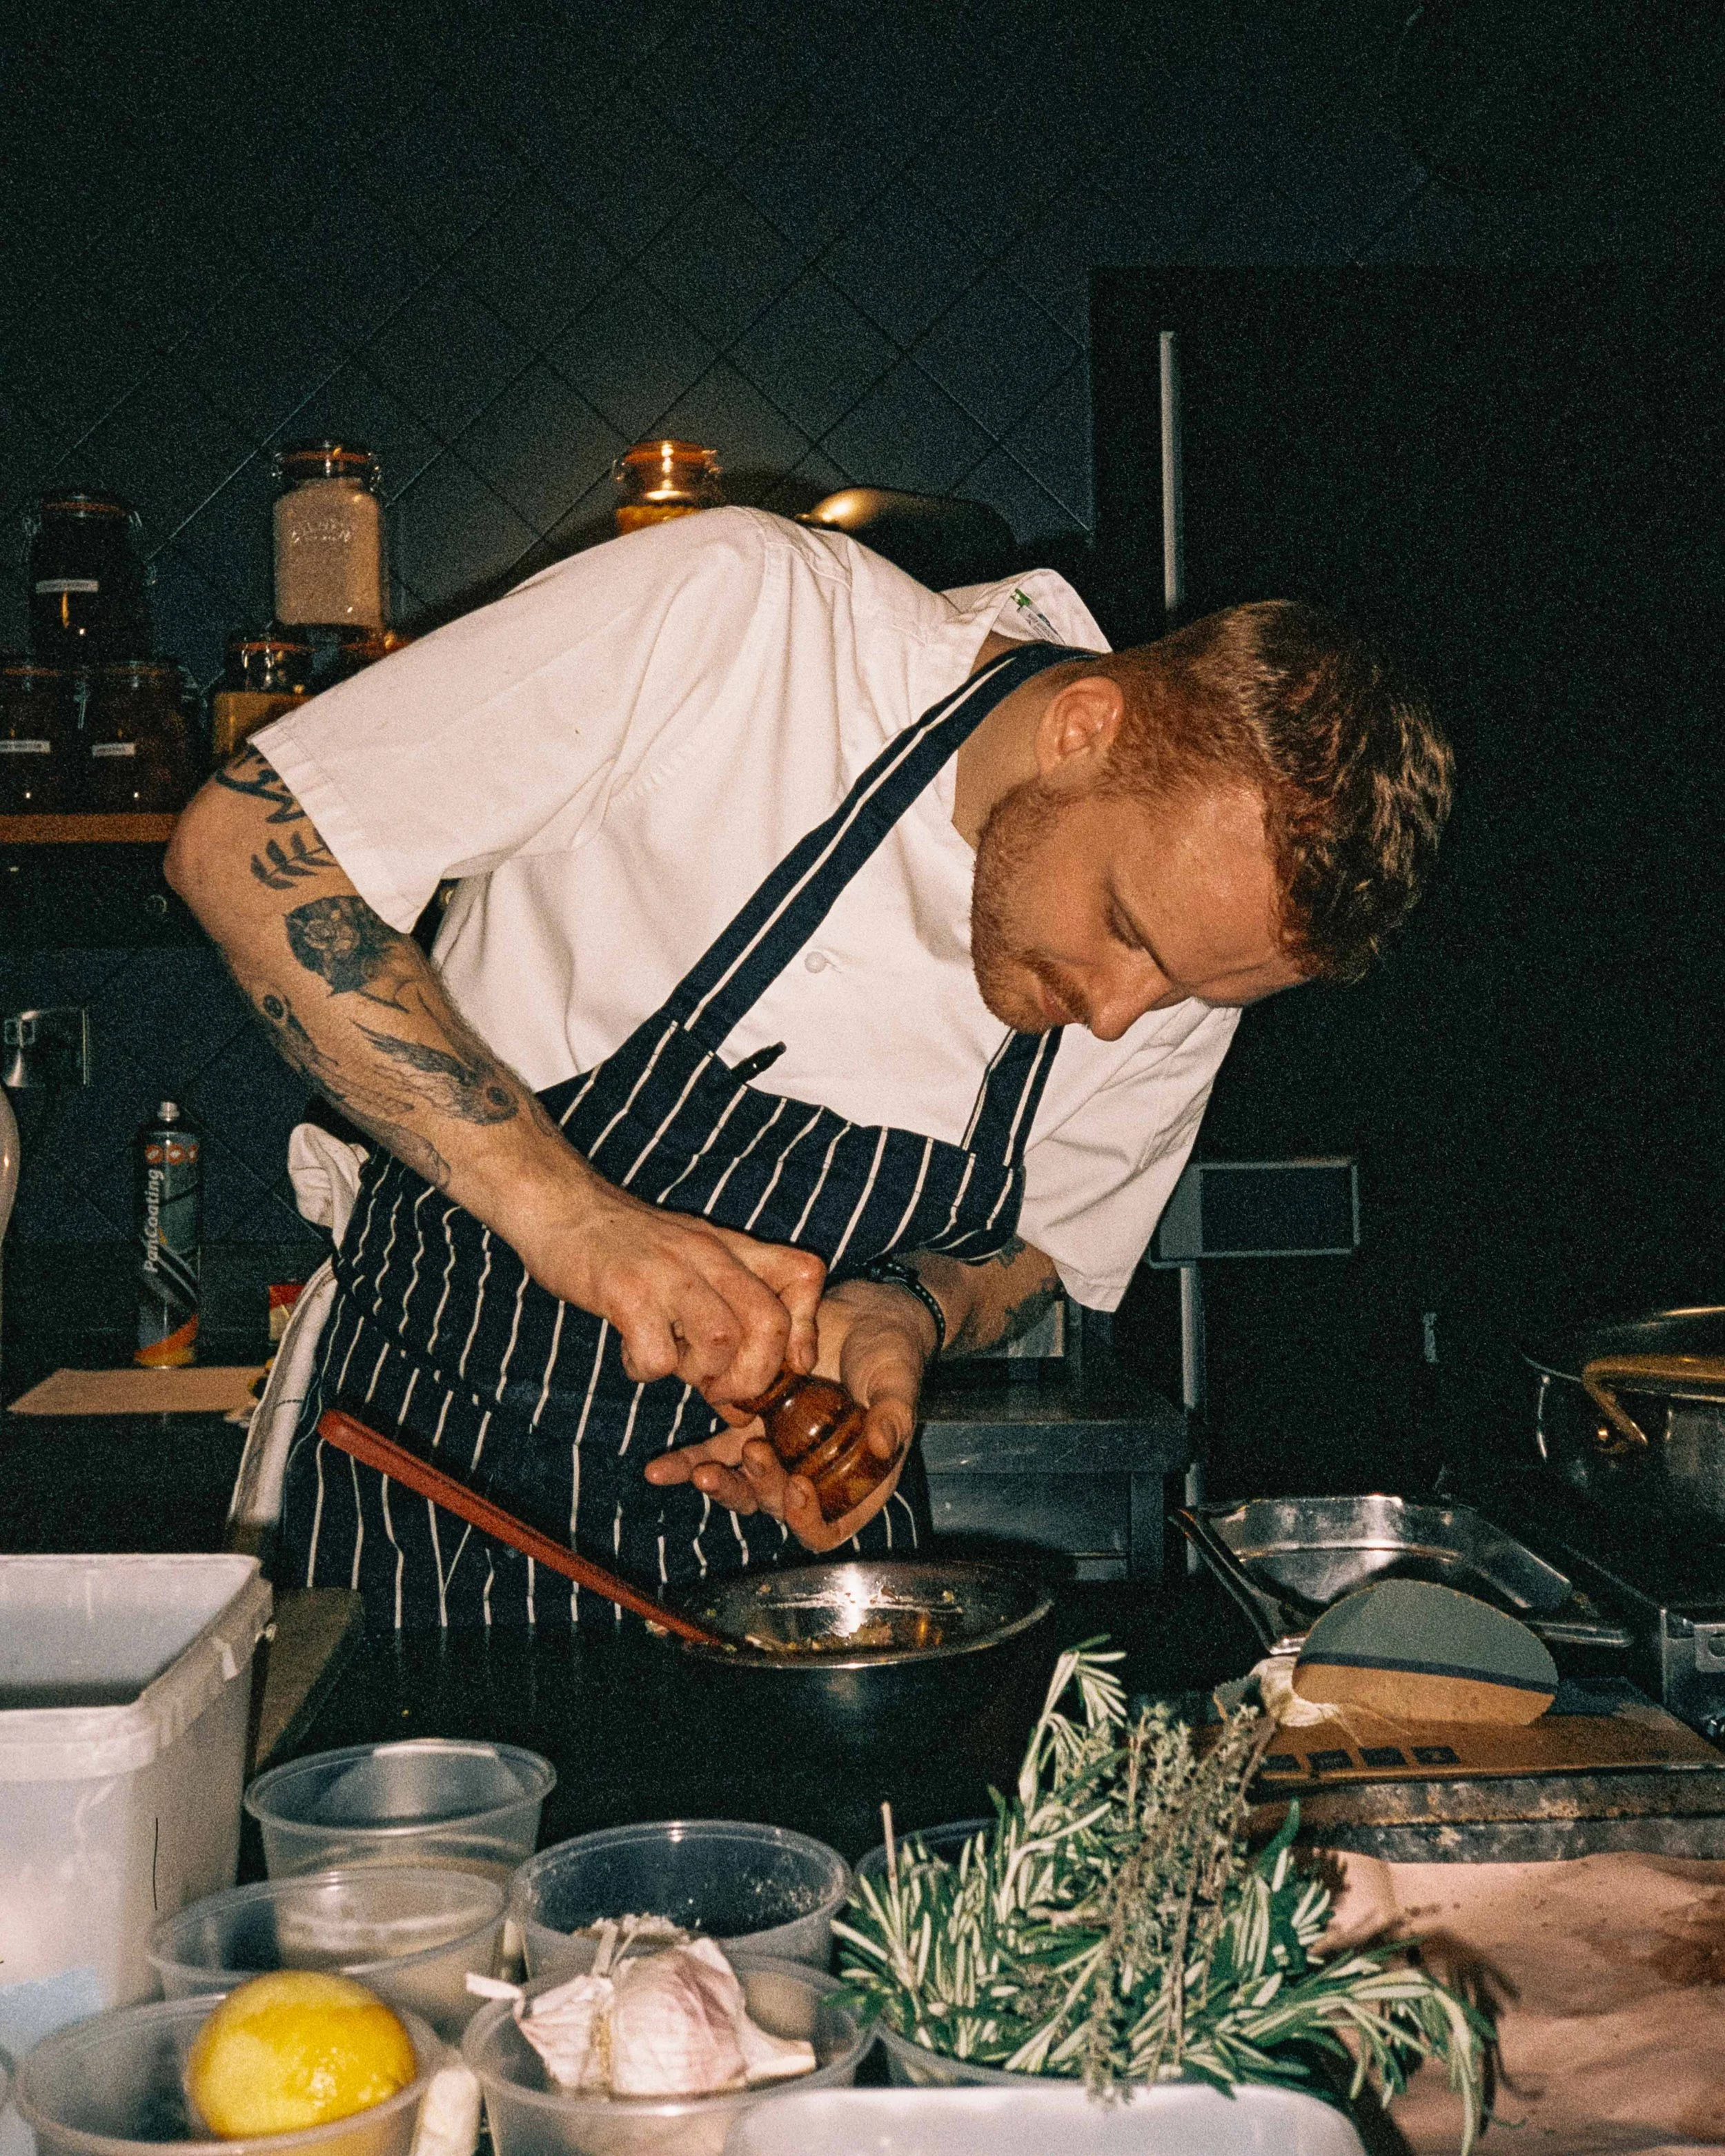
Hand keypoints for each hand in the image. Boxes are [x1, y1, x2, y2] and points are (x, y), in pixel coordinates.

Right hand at [510, 1162, 825, 1406]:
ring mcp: (668, 1272)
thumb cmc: (627, 1248)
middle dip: (755, 1376)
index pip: (805, 1274)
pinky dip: (648, 1370)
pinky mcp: (625, 1290)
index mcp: (732, 1249)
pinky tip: (633, 1354)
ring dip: (703, 1373)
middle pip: (770, 1322)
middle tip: (724, 1390)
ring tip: (676, 1367)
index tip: (786, 1365)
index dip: (807, 1329)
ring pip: (721, 1338)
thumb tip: (743, 1406)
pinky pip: (656, 1354)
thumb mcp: (689, 1266)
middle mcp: (709, 1255)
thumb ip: (721, 1323)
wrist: (561, 1205)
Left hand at [644, 1275, 938, 1550]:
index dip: (808, 1520)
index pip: (829, 1528)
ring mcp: (780, 1451)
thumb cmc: (893, 1351)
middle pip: (777, 1507)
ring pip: (743, 1486)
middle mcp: (815, 1475)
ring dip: (720, 1484)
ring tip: (699, 1472)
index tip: (797, 1486)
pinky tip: (659, 1471)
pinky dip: (688, 1462)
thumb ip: (894, 1414)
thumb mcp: (899, 1380)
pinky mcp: (752, 1423)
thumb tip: (886, 1445)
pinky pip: (716, 1452)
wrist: (864, 1312)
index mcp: (857, 1480)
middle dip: (759, 1489)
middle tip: (753, 1451)